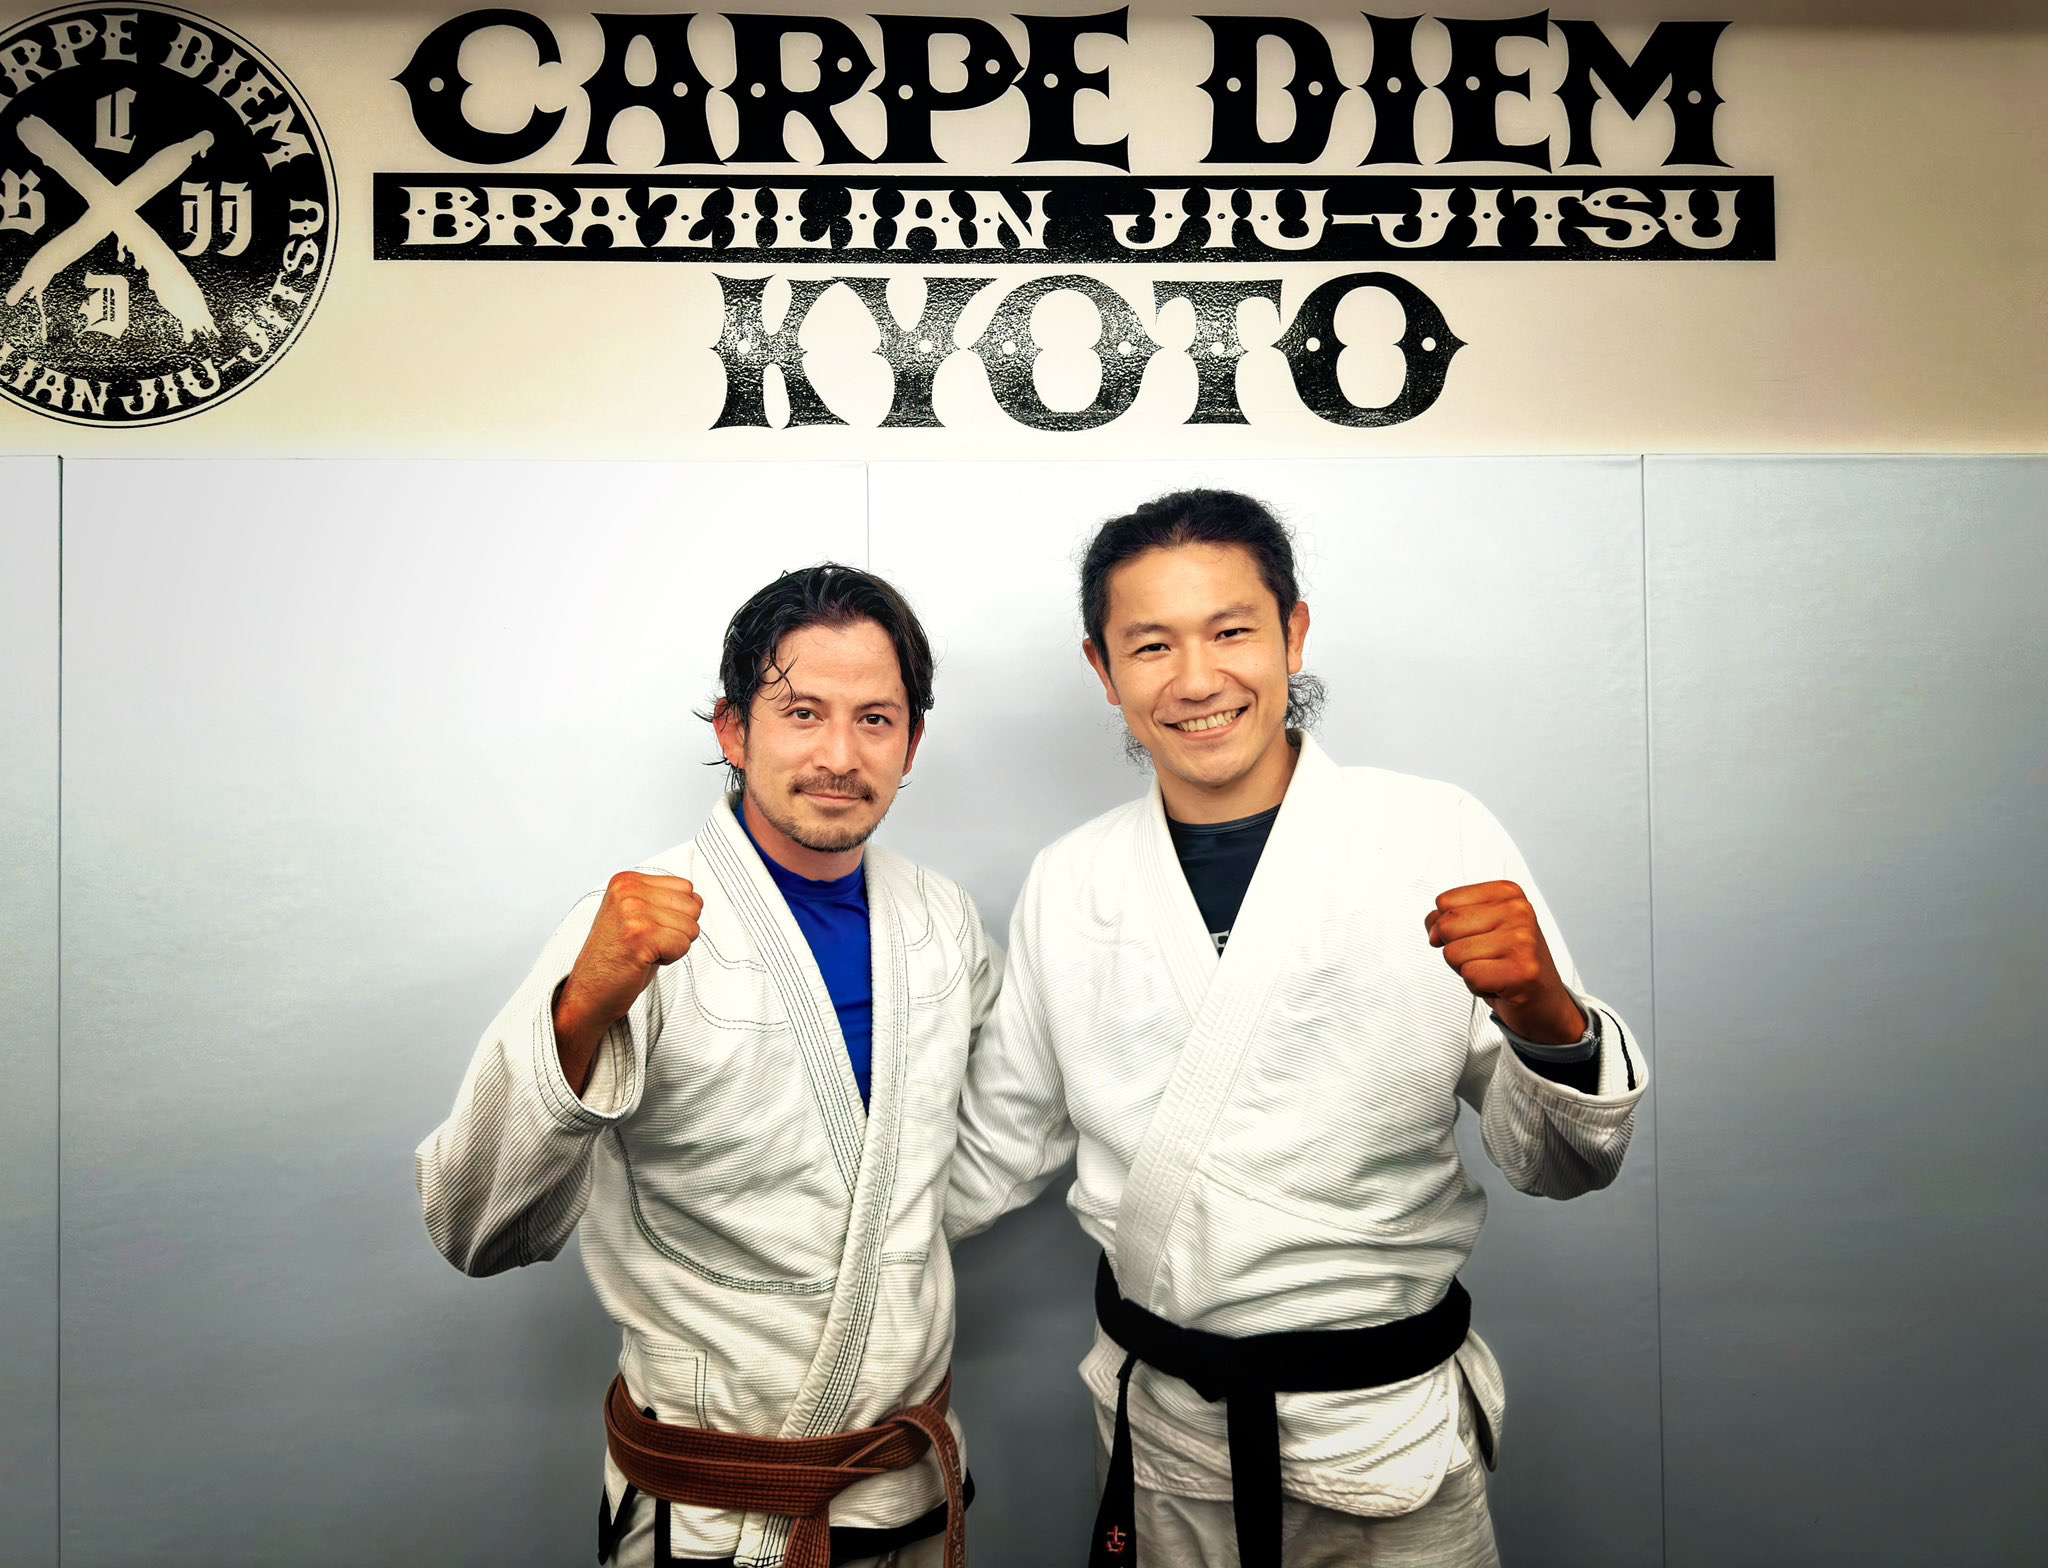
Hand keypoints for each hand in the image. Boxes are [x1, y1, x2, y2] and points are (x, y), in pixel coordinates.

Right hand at [554, 873, 701, 1069]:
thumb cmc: (615, 959)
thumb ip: (664, 901)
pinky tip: (644, 961)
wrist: (588, 993)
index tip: (647, 929)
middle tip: (647, 943)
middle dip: (678, 930)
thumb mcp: (636, 917)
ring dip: (673, 946)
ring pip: (691, 927)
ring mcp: (632, 912)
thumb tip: (699, 900)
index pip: (686, 887)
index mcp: (626, 881)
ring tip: (644, 951)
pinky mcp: (640, 937)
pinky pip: (683, 945)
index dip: (676, 915)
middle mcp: (627, 892)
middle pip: (692, 906)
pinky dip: (670, 959)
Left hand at [1424, 880, 1583, 1045]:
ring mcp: (1523, 940)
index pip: (1445, 902)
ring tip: (1494, 971)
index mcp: (1507, 893)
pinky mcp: (1522, 971)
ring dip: (1467, 970)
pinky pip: (1469, 976)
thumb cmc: (1508, 964)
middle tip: (1486, 958)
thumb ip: (1445, 920)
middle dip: (1456, 949)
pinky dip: (1477, 987)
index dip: (1448, 927)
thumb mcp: (1477, 929)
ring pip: (1453, 953)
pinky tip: (1499, 985)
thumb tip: (1433, 932)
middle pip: (1446, 926)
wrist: (1544, 1001)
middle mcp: (1519, 911)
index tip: (1477, 938)